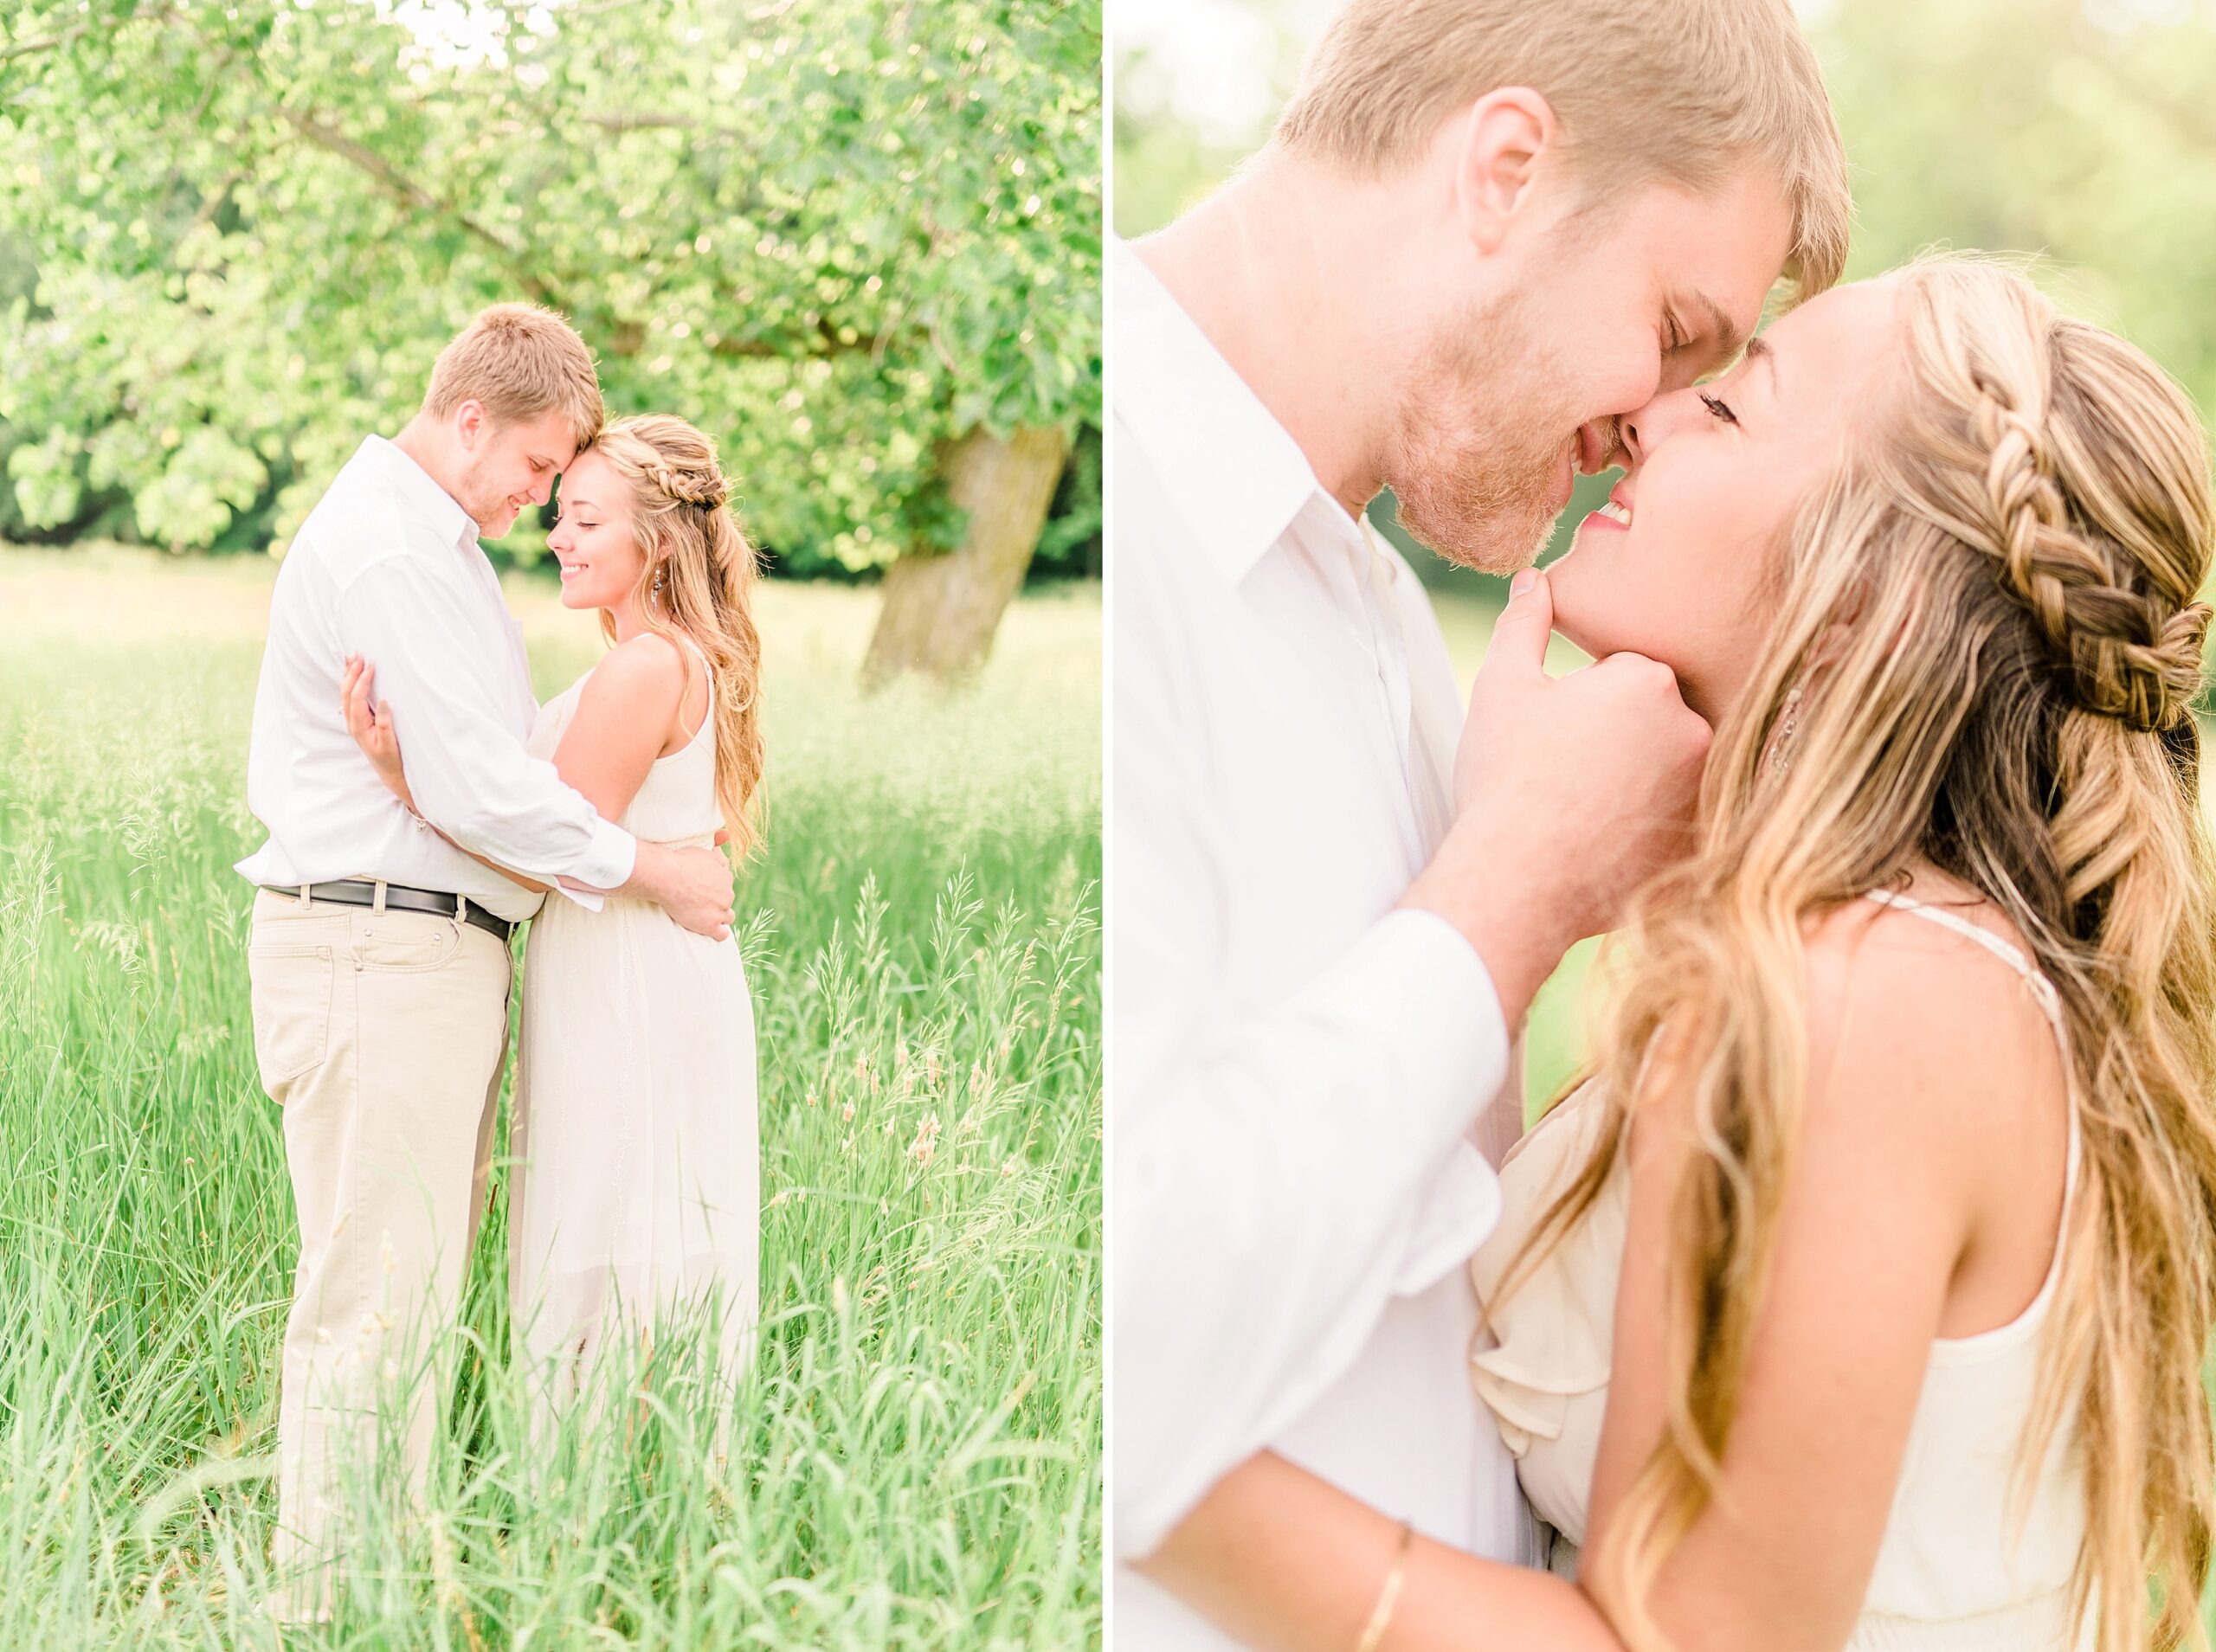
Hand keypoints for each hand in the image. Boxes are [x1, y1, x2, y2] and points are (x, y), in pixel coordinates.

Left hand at [340, 655, 414, 811]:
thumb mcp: (391, 744)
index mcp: (359, 726)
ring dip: (349, 676)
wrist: (389, 773)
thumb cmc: (392, 759)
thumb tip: (384, 702)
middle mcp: (353, 723)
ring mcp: (354, 721)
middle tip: (357, 655)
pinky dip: (351, 684)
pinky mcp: (359, 721)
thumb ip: (386, 724)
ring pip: (346, 694)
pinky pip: (351, 698)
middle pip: (347, 693)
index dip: (362, 681)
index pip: (357, 698)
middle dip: (351, 673)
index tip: (371, 666)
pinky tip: (354, 675)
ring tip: (352, 659)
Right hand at [632, 839, 735, 941]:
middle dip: (717, 901)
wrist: (668, 878)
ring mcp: (720, 911)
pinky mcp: (710, 925)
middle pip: (727, 900)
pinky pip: (722, 934)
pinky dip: (718, 933)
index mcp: (725, 877)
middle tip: (700, 902)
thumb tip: (726, 839)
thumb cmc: (681, 862)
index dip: (715, 887)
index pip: (726, 884)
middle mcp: (727, 894)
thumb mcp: (704, 851)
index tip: (704, 889)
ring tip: (706, 917)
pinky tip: (710, 931)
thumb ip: (716, 852)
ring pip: (728, 917)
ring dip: (720, 917)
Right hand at [1406, 568, 1710, 1022]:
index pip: (1627, 671)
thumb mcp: (1503, 687)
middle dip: (1621, 734)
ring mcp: (1703, 790)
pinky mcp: (1702, 842)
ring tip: (1586, 806)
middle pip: (1657, 717)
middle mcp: (1693, 729)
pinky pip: (1682, 819)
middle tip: (1569, 770)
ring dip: (1641, 778)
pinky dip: (1654, 826)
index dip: (1587, 699)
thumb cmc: (1506, 781)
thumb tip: (1535, 580)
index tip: (1559, 731)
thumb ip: (1524, 624)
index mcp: (1648, 679)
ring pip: (1671, 768)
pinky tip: (1607, 839)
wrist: (1516, 879)